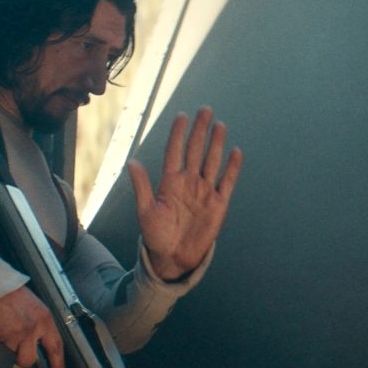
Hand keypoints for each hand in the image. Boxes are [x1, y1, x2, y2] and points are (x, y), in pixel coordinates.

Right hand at [0, 286, 65, 367]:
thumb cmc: (8, 293)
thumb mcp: (31, 305)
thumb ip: (36, 323)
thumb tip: (35, 342)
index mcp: (45, 318)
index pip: (56, 346)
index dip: (58, 364)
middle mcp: (36, 327)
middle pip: (32, 360)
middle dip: (25, 362)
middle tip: (21, 363)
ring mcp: (21, 334)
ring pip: (15, 358)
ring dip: (9, 353)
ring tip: (3, 338)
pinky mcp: (6, 337)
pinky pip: (3, 352)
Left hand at [127, 106, 242, 280]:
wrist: (173, 257)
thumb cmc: (156, 235)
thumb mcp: (146, 211)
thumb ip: (142, 186)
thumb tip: (132, 162)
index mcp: (170, 181)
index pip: (175, 152)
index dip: (178, 134)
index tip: (182, 115)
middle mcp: (189, 182)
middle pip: (195, 150)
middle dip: (200, 131)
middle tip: (205, 110)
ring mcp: (204, 191)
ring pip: (212, 161)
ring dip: (216, 144)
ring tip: (219, 125)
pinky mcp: (218, 204)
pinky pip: (226, 182)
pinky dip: (231, 168)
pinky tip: (235, 152)